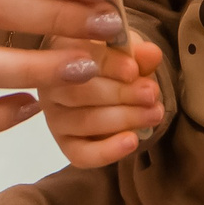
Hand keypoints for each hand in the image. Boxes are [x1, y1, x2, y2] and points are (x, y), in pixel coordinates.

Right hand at [41, 36, 165, 166]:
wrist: (114, 85)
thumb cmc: (117, 61)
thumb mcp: (128, 52)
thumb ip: (139, 53)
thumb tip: (151, 54)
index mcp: (60, 49)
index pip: (77, 56)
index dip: (108, 65)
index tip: (134, 70)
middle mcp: (49, 84)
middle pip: (77, 93)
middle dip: (120, 94)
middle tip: (151, 94)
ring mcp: (54, 117)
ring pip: (83, 122)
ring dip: (124, 119)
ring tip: (154, 113)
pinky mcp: (65, 144)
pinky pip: (81, 154)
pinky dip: (107, 150)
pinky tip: (132, 141)